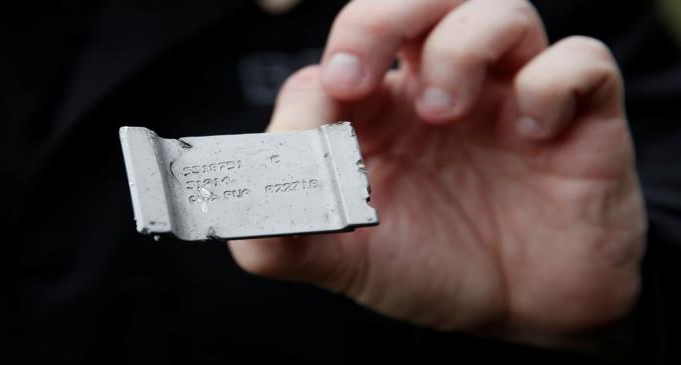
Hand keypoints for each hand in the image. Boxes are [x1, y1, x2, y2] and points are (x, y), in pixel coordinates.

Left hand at [229, 0, 645, 345]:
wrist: (524, 316)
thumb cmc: (431, 270)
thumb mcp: (345, 262)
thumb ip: (281, 237)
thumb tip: (240, 202)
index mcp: (387, 109)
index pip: (351, 45)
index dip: (329, 62)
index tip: (325, 106)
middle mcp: (448, 87)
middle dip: (382, 16)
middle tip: (357, 78)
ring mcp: (513, 95)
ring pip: (502, 9)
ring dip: (464, 46)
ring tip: (446, 112)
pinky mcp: (581, 119)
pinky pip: (582, 61)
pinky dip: (553, 81)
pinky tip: (532, 132)